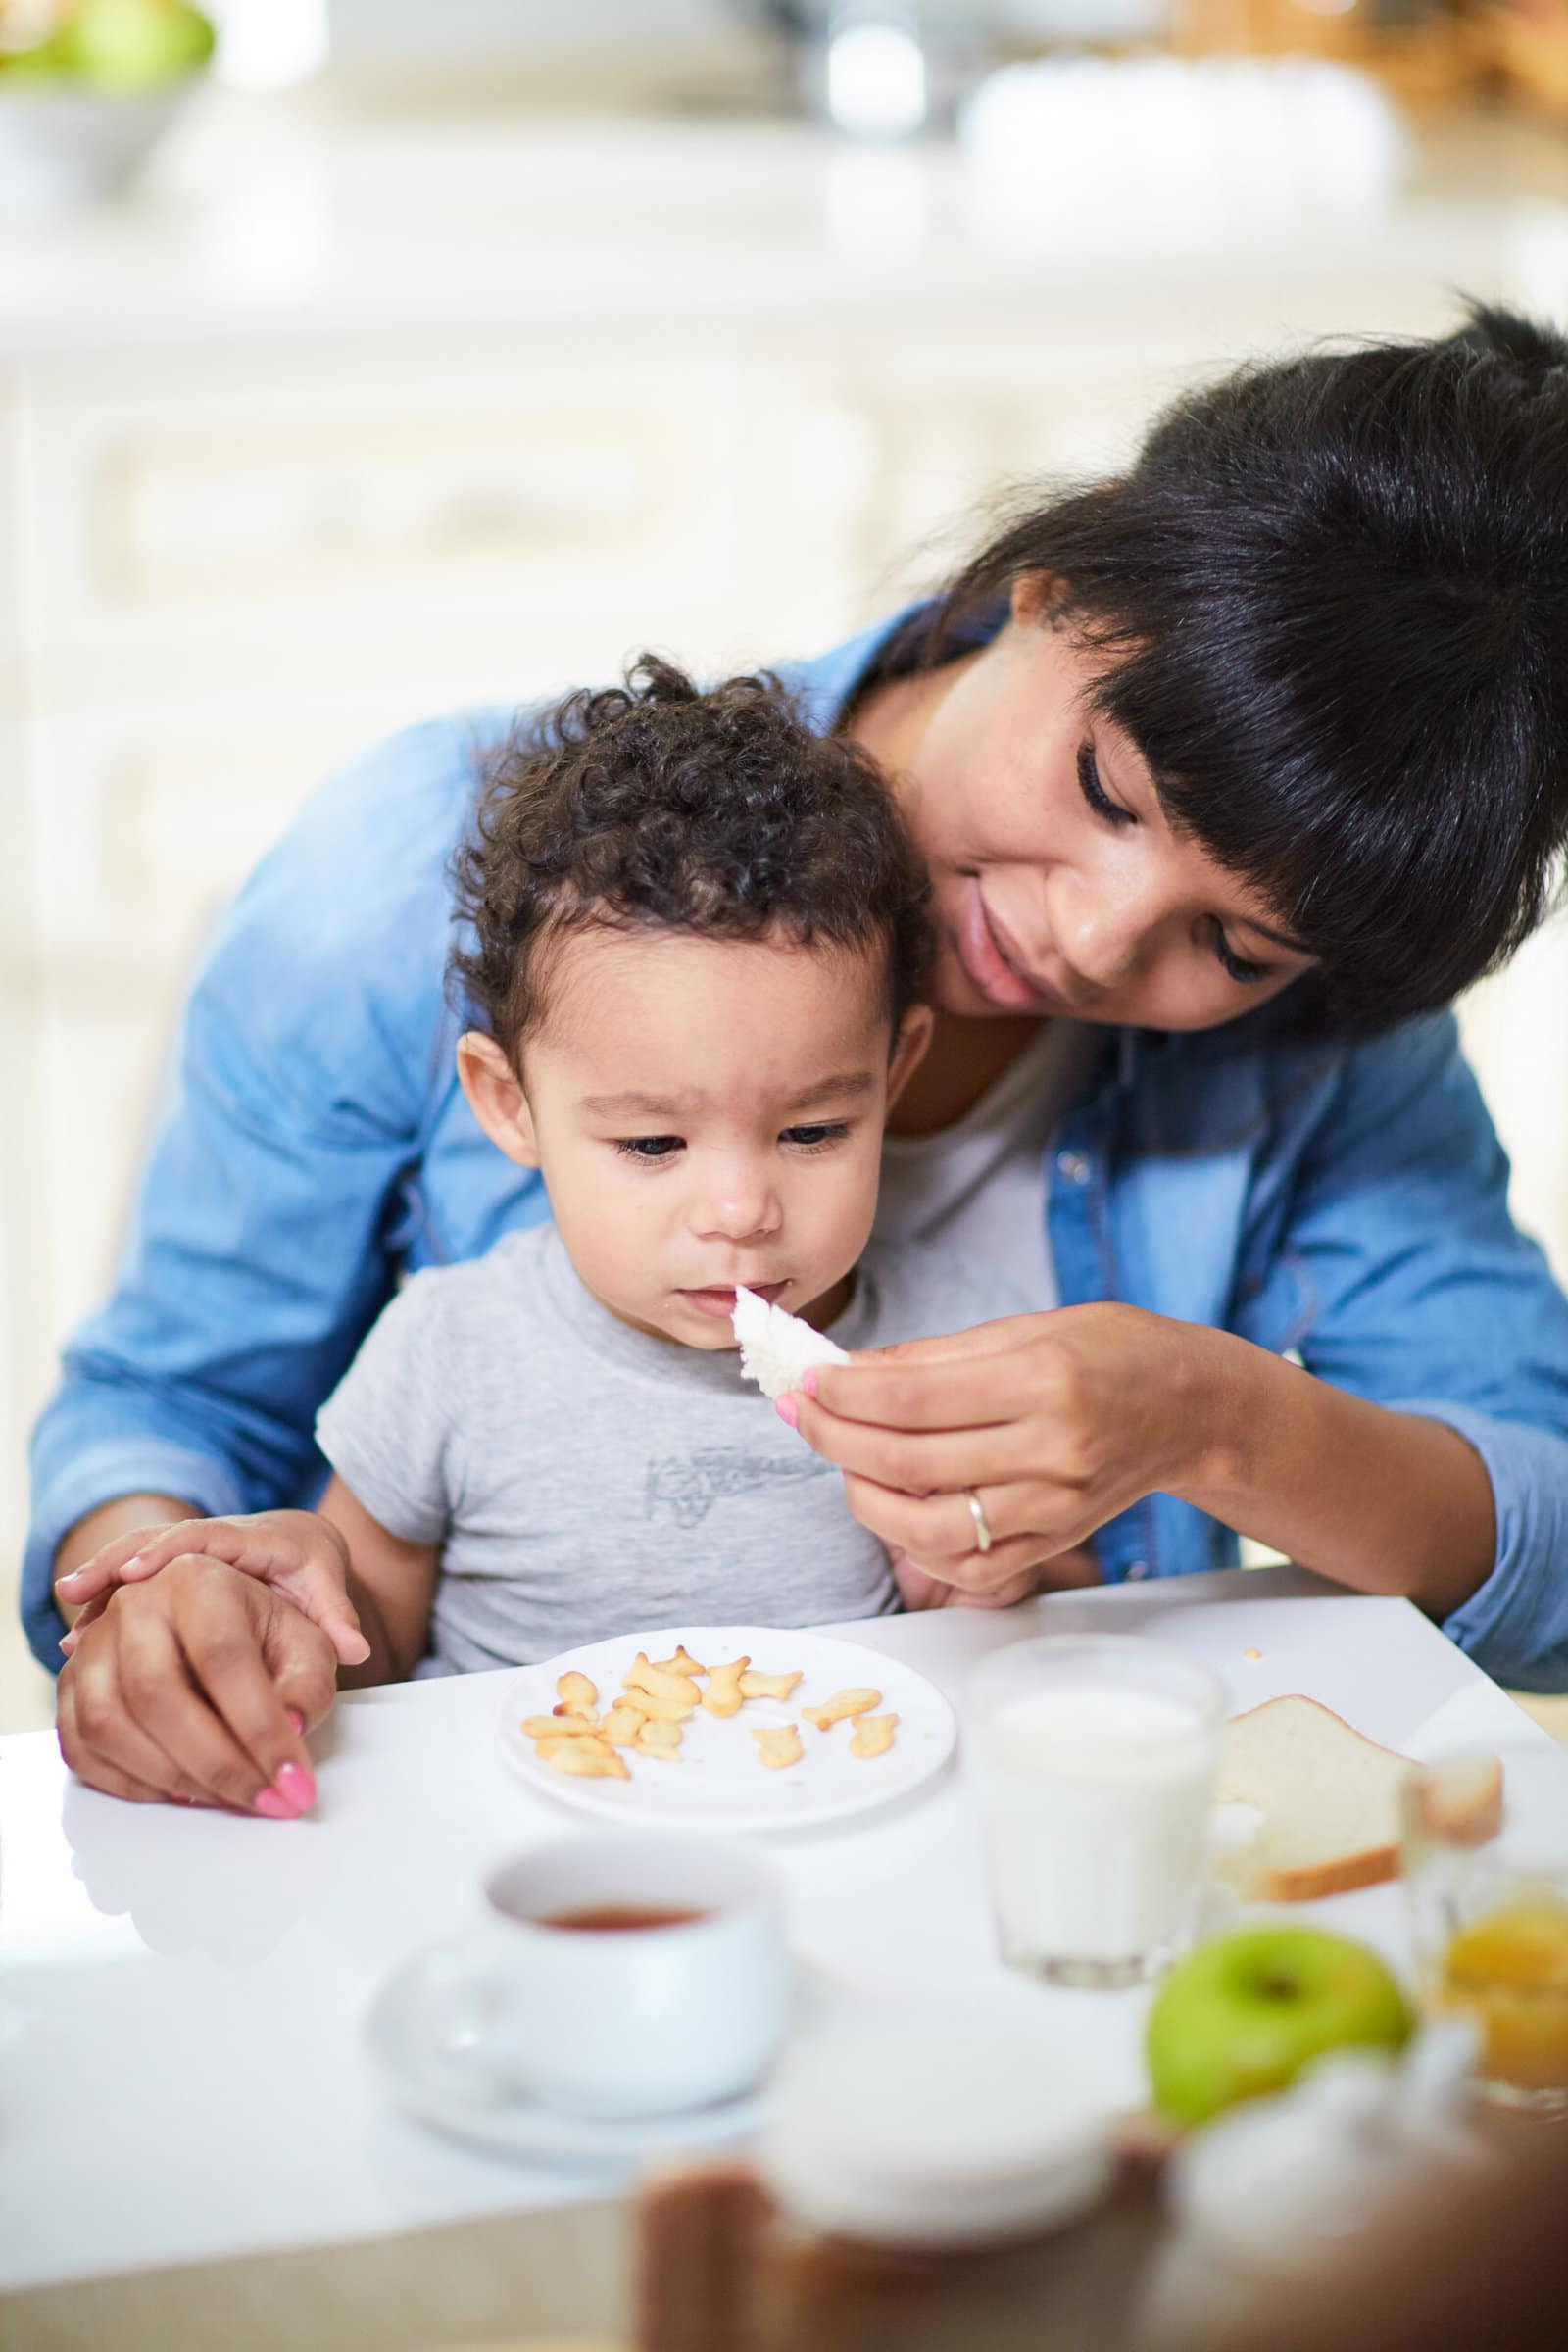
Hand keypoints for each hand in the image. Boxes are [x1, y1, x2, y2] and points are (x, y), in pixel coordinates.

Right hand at [56, 1510, 369, 1665]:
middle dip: (114, 1563)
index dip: (169, 1552)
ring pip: (132, 1565)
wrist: (297, 1547)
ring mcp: (182, 1557)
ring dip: (100, 1588)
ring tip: (71, 1622)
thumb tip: (355, 1650)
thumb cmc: (308, 1567)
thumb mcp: (326, 1584)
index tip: (139, 1570)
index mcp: (248, 1537)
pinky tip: (77, 1644)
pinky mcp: (166, 1577)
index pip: (204, 1536)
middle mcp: (208, 1541)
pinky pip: (127, 1589)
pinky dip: (103, 1611)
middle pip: (152, 1541)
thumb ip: (337, 1614)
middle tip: (78, 1587)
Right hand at [56, 1556, 337, 1812]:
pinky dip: (128, 1783)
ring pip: (109, 1723)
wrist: (210, 1622)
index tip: (292, 1780)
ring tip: (226, 1797)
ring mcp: (93, 1645)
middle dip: (217, 1763)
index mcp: (199, 1580)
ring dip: (171, 1777)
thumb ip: (309, 1684)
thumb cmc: (260, 1635)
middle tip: (262, 1800)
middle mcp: (135, 1604)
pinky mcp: (71, 1685)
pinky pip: (79, 1745)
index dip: (260, 1727)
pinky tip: (179, 1792)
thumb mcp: (305, 1646)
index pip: (223, 1658)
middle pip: (157, 1693)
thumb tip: (289, 1728)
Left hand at [791, 1305, 1209, 1597]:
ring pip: (930, 1528)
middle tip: (803, 1412)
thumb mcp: (1026, 1328)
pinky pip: (966, 1566)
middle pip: (910, 1463)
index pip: (913, 1400)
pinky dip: (913, 1546)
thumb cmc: (1112, 1353)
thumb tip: (847, 1370)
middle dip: (836, 1438)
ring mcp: (1055, 1507)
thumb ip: (932, 1358)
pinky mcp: (1055, 1543)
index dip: (845, 1393)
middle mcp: (1052, 1450)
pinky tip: (893, 1506)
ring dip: (865, 1499)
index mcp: (1043, 1380)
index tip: (808, 1378)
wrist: (1192, 1407)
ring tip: (843, 1461)